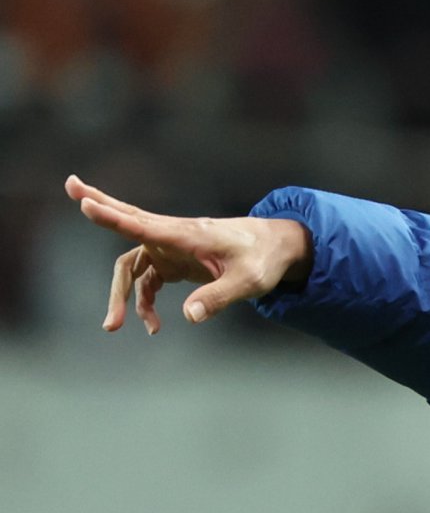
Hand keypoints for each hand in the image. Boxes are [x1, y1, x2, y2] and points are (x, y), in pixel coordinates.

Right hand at [65, 175, 312, 333]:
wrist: (276, 249)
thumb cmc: (264, 260)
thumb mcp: (249, 282)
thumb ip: (218, 297)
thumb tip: (188, 316)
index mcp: (187, 234)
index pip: (143, 224)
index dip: (113, 217)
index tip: (85, 203)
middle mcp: (173, 237)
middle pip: (127, 222)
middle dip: (99, 208)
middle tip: (70, 186)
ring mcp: (171, 248)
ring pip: (131, 266)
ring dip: (120, 295)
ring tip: (112, 326)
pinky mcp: (174, 262)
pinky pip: (147, 282)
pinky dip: (144, 304)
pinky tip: (153, 326)